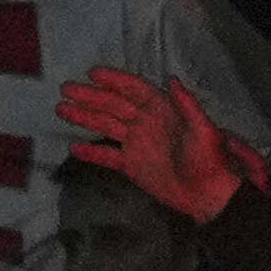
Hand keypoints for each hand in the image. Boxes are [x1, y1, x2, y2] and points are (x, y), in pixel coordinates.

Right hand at [57, 65, 249, 220]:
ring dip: (84, 117)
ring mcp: (137, 144)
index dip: (115, 80)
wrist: (209, 196)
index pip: (135, 90)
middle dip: (90, 96)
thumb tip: (171, 78)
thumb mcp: (204, 130)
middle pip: (114, 105)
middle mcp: (147, 123)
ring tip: (60, 109)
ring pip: (106, 126)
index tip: (93, 73)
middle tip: (65, 88)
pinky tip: (74, 148)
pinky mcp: (132, 166)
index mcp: (164, 111)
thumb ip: (187, 105)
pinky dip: (92, 153)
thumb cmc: (210, 160)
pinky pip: (108, 156)